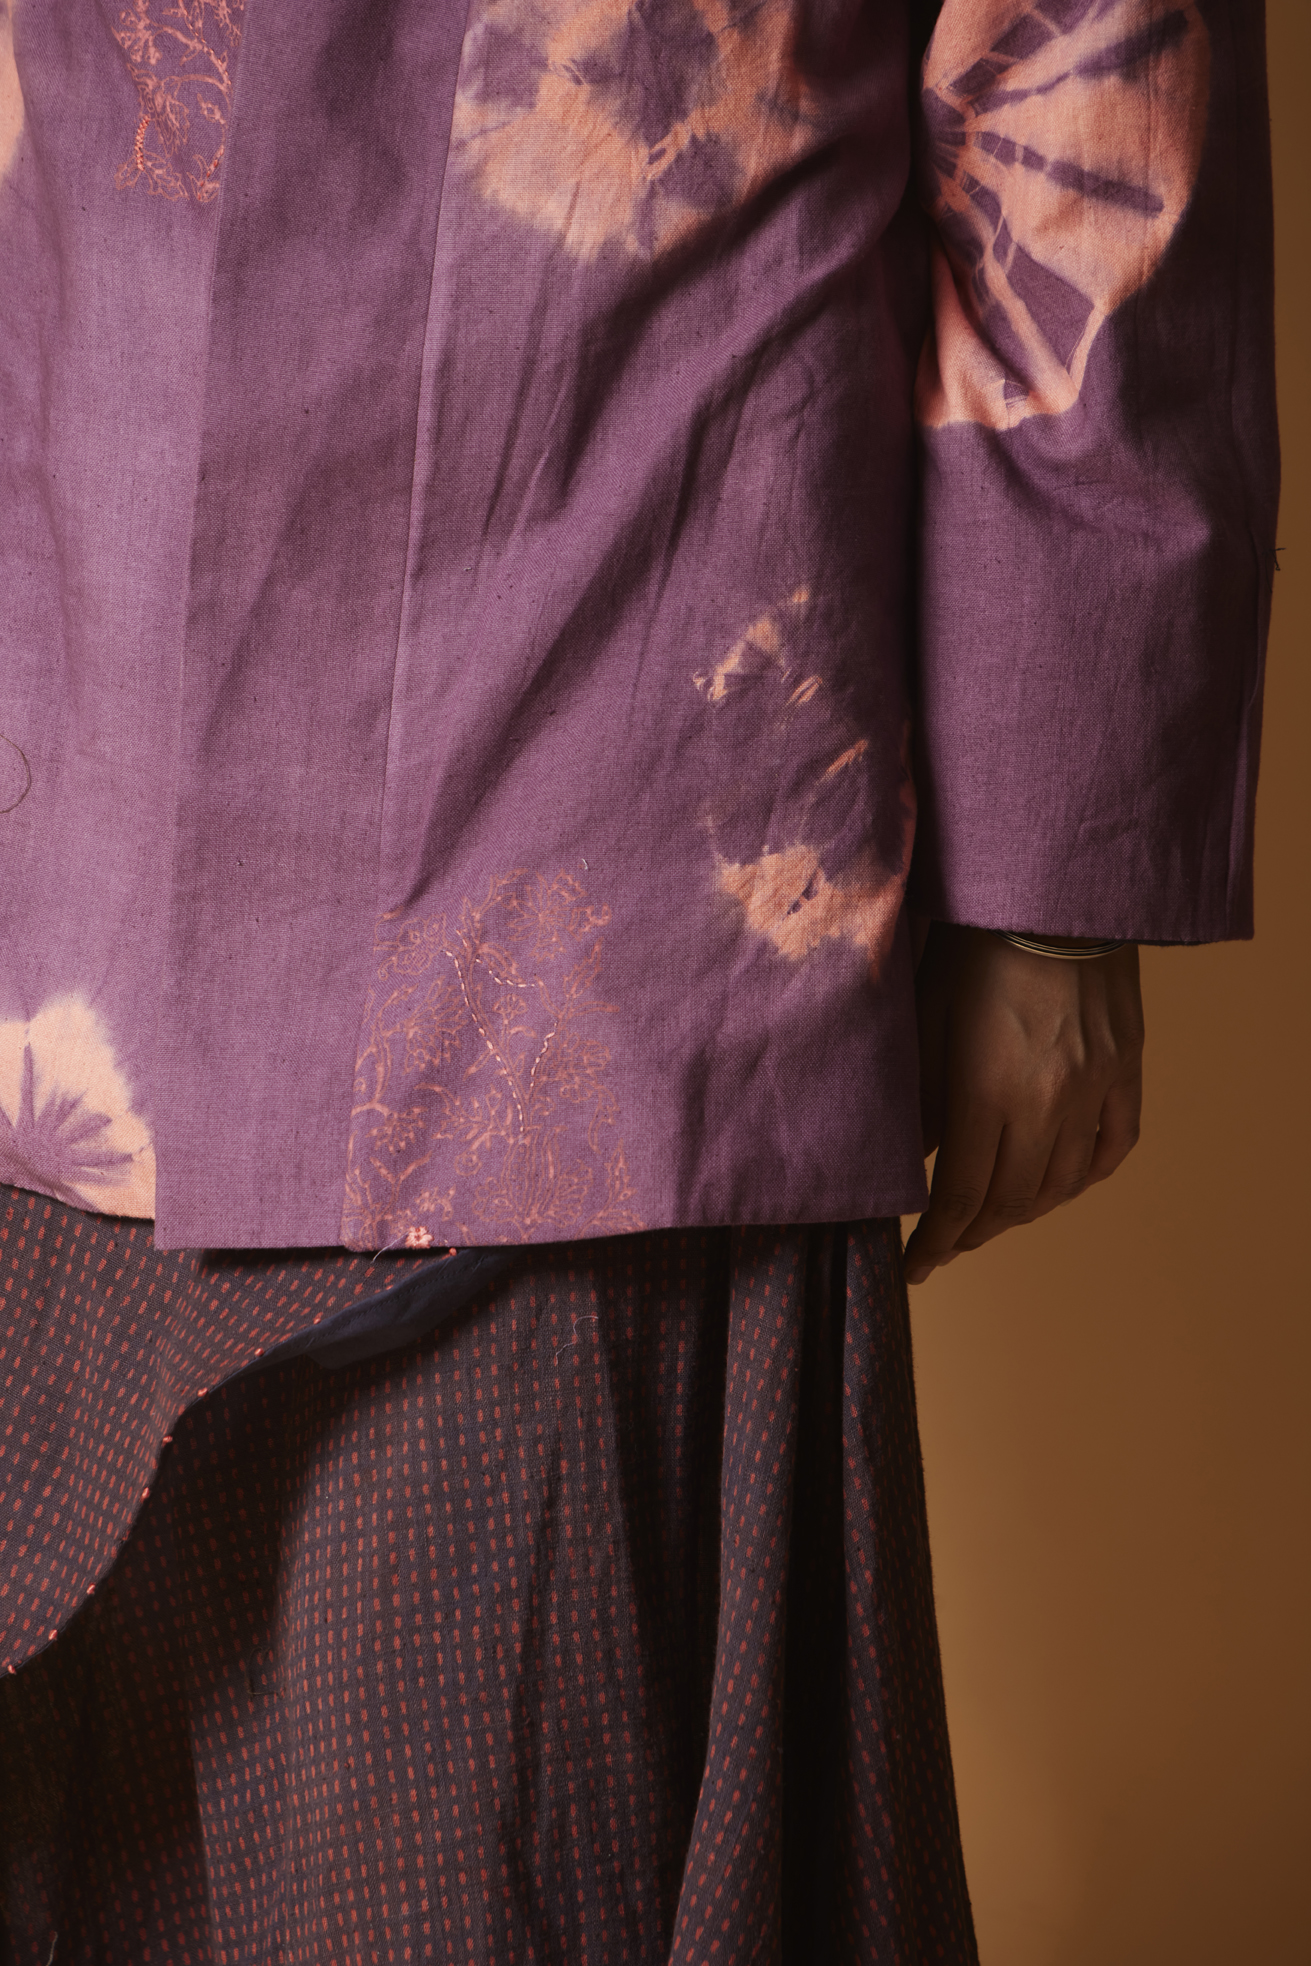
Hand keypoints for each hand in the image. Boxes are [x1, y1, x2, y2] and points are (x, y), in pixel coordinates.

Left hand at [903, 924, 1143, 1283]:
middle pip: (1009, 1202)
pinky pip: (1113, 1148)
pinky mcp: (1125, 1069)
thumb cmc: (974, 945)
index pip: (959, 1198)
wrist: (1054, 893)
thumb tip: (913, 1157)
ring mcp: (1093, 1090)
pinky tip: (1060, 1184)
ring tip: (993, 1217)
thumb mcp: (926, 1018)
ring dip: (1023, 1212)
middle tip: (947, 1243)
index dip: (935, 1244)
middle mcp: (1044, 1103)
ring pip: (1061, 1185)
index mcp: (984, 1093)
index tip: (916, 1267)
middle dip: (972, 1233)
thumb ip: (920, 1096)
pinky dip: (1084, 1178)